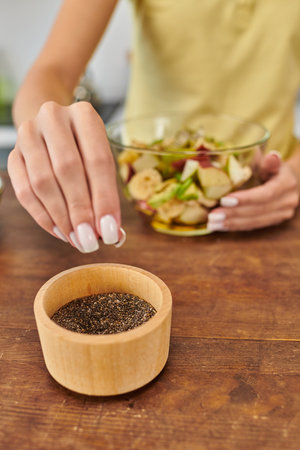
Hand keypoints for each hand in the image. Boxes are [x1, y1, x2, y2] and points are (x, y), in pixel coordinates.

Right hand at [8, 101, 123, 251]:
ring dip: (61, 217)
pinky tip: (58, 231)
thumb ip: (107, 193)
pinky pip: (23, 190)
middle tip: (90, 241)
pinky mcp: (13, 154)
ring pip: (42, 181)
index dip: (104, 199)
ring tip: (76, 239)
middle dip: (80, 211)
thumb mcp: (102, 160)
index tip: (110, 230)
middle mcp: (53, 117)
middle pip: (67, 170)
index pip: (97, 160)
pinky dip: (42, 216)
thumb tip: (112, 233)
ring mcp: (28, 134)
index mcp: (84, 114)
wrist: (53, 128)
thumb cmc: (84, 148)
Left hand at [207, 151, 298, 230]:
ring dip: (232, 224)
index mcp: (286, 184)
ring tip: (213, 224)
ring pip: (255, 221)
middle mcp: (287, 201)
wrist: (286, 181)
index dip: (245, 199)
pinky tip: (221, 227)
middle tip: (213, 215)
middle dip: (233, 214)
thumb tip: (271, 155)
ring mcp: (282, 214)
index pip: (265, 194)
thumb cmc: (272, 168)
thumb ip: (269, 161)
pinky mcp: (274, 222)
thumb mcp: (270, 161)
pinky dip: (236, 227)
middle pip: (257, 211)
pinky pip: (253, 226)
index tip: (224, 200)